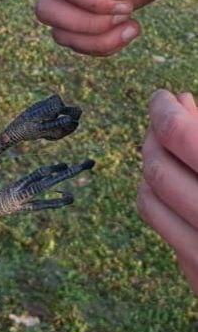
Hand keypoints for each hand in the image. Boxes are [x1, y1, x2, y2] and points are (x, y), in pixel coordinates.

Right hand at [36, 0, 197, 54]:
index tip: (126, 2)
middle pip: (48, 9)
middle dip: (86, 23)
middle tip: (127, 13)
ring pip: (60, 30)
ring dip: (95, 40)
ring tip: (132, 27)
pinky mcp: (90, 11)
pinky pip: (79, 40)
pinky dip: (102, 46)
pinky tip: (132, 30)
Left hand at [137, 90, 197, 296]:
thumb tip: (182, 103)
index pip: (180, 136)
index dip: (165, 110)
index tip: (165, 97)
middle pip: (158, 168)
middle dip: (153, 137)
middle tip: (164, 119)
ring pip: (150, 202)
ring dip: (152, 170)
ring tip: (167, 150)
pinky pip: (166, 234)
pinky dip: (163, 203)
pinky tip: (181, 187)